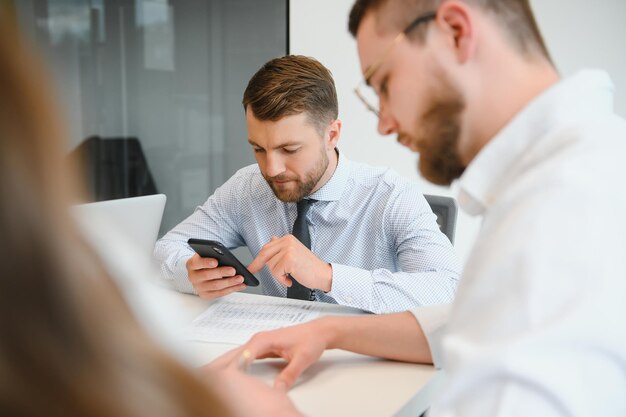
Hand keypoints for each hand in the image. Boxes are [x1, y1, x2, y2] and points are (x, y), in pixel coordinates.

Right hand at [186, 253, 245, 299]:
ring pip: (215, 286)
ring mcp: (199, 287)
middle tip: (233, 270)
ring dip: (230, 282)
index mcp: (192, 264)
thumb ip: (215, 253)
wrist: (203, 271)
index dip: (206, 262)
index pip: (197, 263)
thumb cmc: (208, 261)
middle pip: (207, 275)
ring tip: (240, 278)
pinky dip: (232, 289)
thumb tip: (228, 257)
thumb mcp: (209, 254)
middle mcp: (193, 277)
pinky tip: (240, 285)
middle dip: (222, 272)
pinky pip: (220, 293)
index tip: (216, 262)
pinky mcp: (205, 295)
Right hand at [210, 318, 330, 389]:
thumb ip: (289, 375)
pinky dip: (235, 364)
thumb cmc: (311, 340)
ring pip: (237, 355)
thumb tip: (278, 390)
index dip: (230, 366)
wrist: (319, 332)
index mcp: (265, 339)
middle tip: (203, 376)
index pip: (242, 354)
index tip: (220, 377)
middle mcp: (260, 339)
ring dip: (224, 365)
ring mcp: (260, 343)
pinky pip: (244, 357)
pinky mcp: (263, 348)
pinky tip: (229, 374)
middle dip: (219, 365)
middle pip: (234, 354)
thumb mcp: (302, 359)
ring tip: (210, 376)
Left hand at [248, 235, 331, 291]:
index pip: (267, 247)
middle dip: (257, 264)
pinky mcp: (289, 260)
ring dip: (278, 275)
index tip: (252, 266)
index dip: (257, 258)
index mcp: (288, 239)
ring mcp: (288, 250)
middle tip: (253, 271)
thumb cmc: (310, 267)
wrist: (323, 274)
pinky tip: (290, 279)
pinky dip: (282, 280)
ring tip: (289, 275)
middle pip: (264, 254)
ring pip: (270, 265)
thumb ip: (281, 247)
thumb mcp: (294, 252)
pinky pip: (276, 273)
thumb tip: (270, 240)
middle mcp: (287, 241)